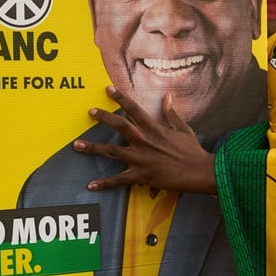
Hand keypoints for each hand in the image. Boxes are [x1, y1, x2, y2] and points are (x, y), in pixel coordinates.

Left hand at [74, 85, 217, 193]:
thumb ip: (171, 113)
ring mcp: (141, 159)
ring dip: (93, 148)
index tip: (108, 89)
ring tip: (77, 145)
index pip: (134, 109)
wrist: (199, 172)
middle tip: (90, 112)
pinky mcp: (141, 176)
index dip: (120, 98)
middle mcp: (144, 141)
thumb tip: (167, 97)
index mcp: (154, 128)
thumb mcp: (183, 129)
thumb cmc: (192, 151)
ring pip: (112, 152)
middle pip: (119, 126)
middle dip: (103, 117)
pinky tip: (91, 185)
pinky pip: (119, 180)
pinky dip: (105, 183)